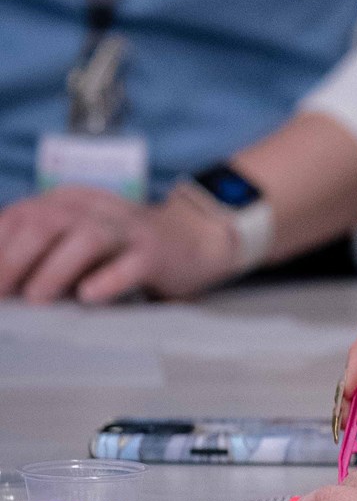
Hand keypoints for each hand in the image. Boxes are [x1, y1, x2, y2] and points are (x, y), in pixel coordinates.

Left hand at [0, 184, 239, 301]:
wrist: (193, 238)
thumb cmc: (121, 248)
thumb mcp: (74, 239)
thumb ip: (39, 251)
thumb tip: (3, 281)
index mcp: (69, 202)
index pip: (21, 214)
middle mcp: (95, 209)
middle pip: (47, 222)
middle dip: (15, 258)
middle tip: (1, 292)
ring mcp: (128, 229)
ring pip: (87, 238)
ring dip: (55, 268)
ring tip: (37, 298)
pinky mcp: (157, 253)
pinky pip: (132, 264)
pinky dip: (109, 279)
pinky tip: (89, 295)